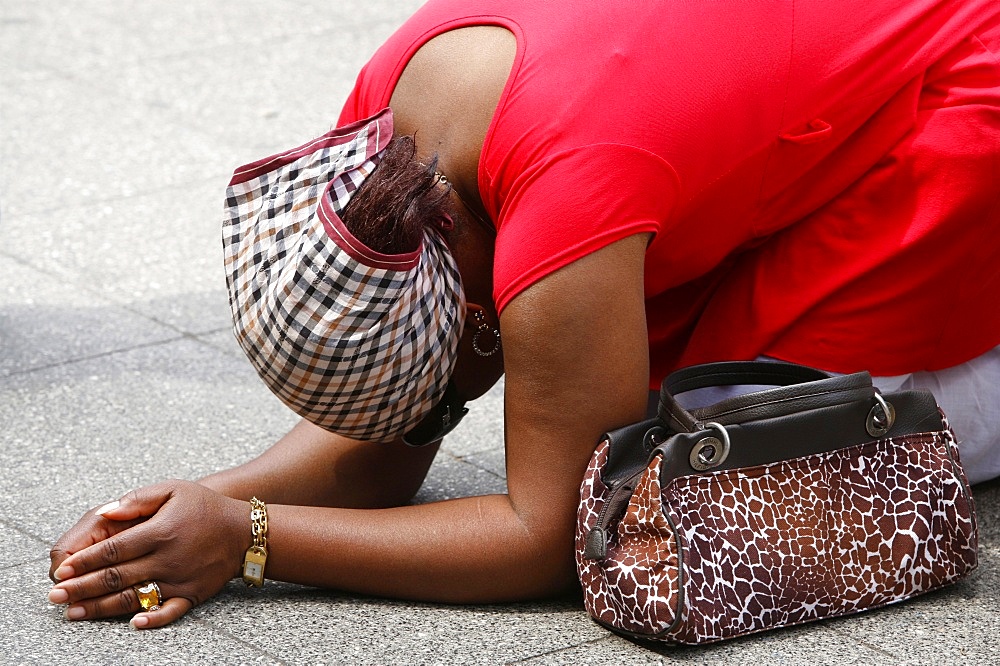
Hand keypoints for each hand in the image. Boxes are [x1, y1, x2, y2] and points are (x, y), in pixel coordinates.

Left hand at [48, 480, 249, 628]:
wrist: (246, 530)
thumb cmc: (206, 507)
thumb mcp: (173, 489)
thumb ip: (137, 500)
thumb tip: (105, 513)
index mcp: (159, 531)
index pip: (112, 550)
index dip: (84, 561)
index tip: (61, 570)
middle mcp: (167, 558)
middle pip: (115, 577)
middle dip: (80, 587)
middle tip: (54, 596)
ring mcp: (179, 579)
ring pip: (133, 597)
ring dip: (100, 607)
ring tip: (74, 613)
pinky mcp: (192, 593)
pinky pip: (169, 611)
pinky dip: (151, 619)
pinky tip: (132, 624)